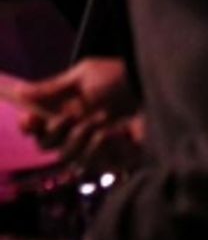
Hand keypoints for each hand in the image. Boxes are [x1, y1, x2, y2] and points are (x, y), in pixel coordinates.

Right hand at [13, 57, 144, 171]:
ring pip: (66, 155)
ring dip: (79, 136)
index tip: (29, 121)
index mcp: (69, 110)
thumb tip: (19, 92)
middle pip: (47, 145)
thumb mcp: (85, 75)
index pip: (38, 127)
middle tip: (70, 116)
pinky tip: (113, 132)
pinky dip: (98, 146)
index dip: (30, 126)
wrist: (156, 87)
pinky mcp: (112, 158)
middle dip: (54, 131)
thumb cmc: (122, 78)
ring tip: (100, 118)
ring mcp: (95, 146)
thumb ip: (52, 88)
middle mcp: (78, 130)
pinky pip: (90, 163)